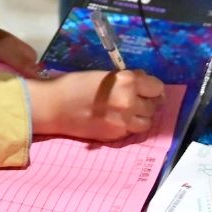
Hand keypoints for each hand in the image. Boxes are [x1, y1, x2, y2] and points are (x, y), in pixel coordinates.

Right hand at [27, 69, 165, 140]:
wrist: (54, 106)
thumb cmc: (75, 84)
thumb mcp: (105, 75)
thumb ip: (126, 80)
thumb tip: (142, 84)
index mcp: (127, 81)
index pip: (157, 87)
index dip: (152, 87)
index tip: (147, 88)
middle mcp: (130, 101)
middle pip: (155, 105)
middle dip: (148, 101)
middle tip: (138, 99)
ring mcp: (124, 121)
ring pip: (147, 122)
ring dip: (142, 116)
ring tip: (130, 111)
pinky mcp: (116, 135)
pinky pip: (132, 131)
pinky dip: (129, 126)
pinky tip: (118, 120)